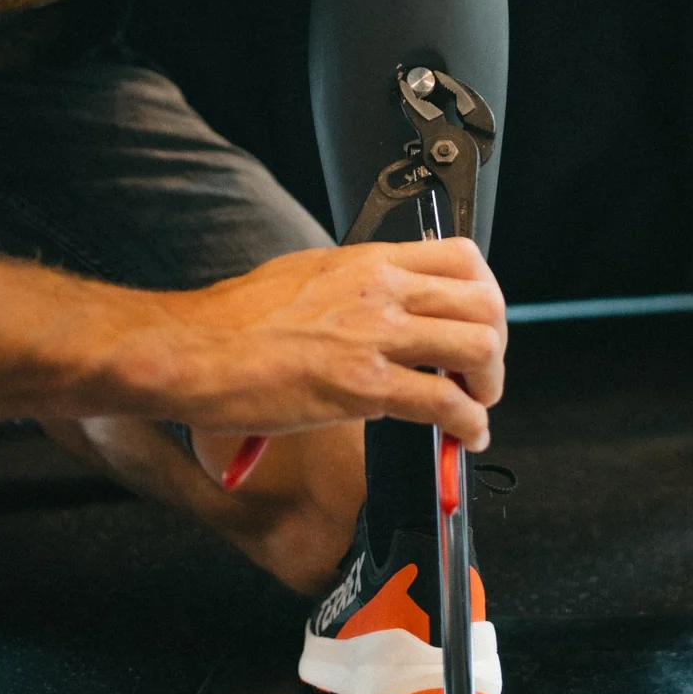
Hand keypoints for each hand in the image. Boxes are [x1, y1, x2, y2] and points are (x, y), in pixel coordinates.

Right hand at [96, 241, 506, 447]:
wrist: (195, 350)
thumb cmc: (236, 319)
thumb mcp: (309, 273)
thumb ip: (357, 285)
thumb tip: (387, 304)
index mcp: (370, 261)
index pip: (465, 257)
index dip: (486, 294)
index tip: (478, 322)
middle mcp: (382, 290)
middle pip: (484, 302)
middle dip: (497, 343)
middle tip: (483, 372)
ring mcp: (376, 337)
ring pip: (478, 348)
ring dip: (490, 384)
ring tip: (477, 405)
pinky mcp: (365, 387)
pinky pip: (446, 403)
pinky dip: (470, 424)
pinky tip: (465, 436)